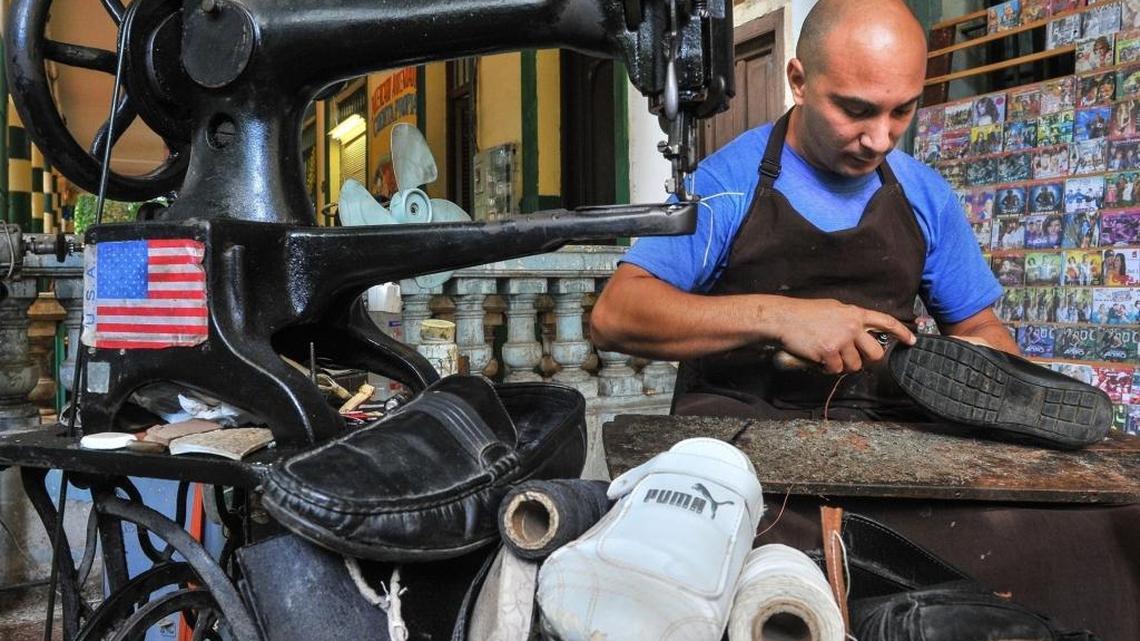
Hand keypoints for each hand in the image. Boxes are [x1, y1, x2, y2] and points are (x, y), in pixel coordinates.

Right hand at [770, 298, 915, 373]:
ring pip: (854, 365)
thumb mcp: (832, 308)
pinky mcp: (829, 352)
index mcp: (854, 313)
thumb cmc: (804, 313)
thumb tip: (858, 331)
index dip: (900, 332)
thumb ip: (849, 319)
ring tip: (827, 354)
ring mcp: (841, 340)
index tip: (911, 341)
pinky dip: (826, 368)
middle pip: (875, 353)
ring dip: (842, 365)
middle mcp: (852, 326)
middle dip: (866, 359)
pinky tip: (817, 358)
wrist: (783, 318)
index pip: (885, 322)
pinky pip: (836, 370)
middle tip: (852, 358)